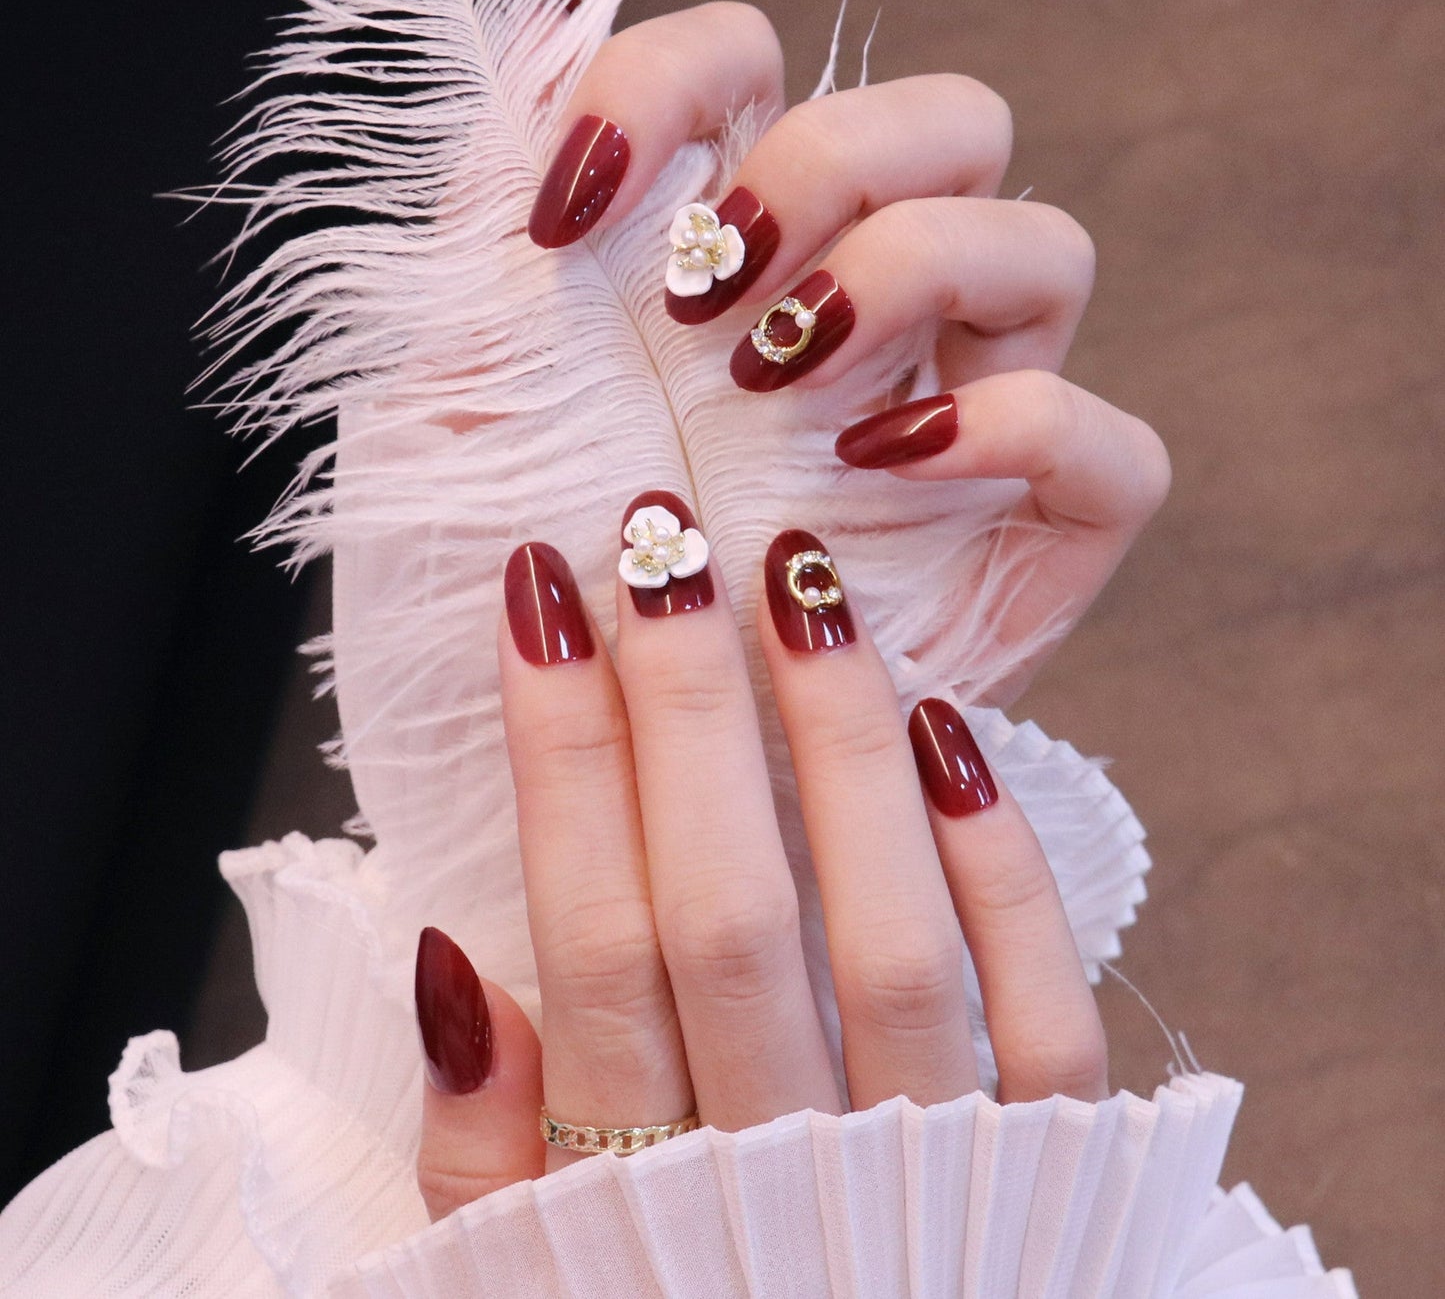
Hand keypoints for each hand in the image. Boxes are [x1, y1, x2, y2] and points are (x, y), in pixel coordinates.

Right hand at [412, 496, 1106, 1220]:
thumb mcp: (523, 1275)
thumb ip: (477, 1148)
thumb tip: (458, 958)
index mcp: (639, 1192)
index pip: (588, 932)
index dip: (559, 749)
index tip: (542, 594)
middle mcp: (792, 1170)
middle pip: (727, 904)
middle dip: (684, 705)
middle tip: (662, 538)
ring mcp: (935, 1165)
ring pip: (885, 932)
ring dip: (836, 740)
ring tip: (798, 581)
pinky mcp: (1053, 1159)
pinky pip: (1043, 1003)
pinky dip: (996, 861)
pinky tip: (945, 725)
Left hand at [526, 2, 1170, 703]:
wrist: (580, 770)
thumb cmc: (516, 577)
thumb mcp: (460, 384)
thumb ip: (499, 202)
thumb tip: (549, 19)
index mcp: (736, 251)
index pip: (760, 67)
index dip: (670, 85)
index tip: (566, 217)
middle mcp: (868, 309)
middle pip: (948, 122)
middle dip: (828, 170)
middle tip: (707, 300)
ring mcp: (966, 412)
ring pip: (1045, 244)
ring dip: (913, 277)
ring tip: (782, 384)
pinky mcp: (1036, 534)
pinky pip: (1109, 441)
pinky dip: (1011, 429)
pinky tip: (879, 469)